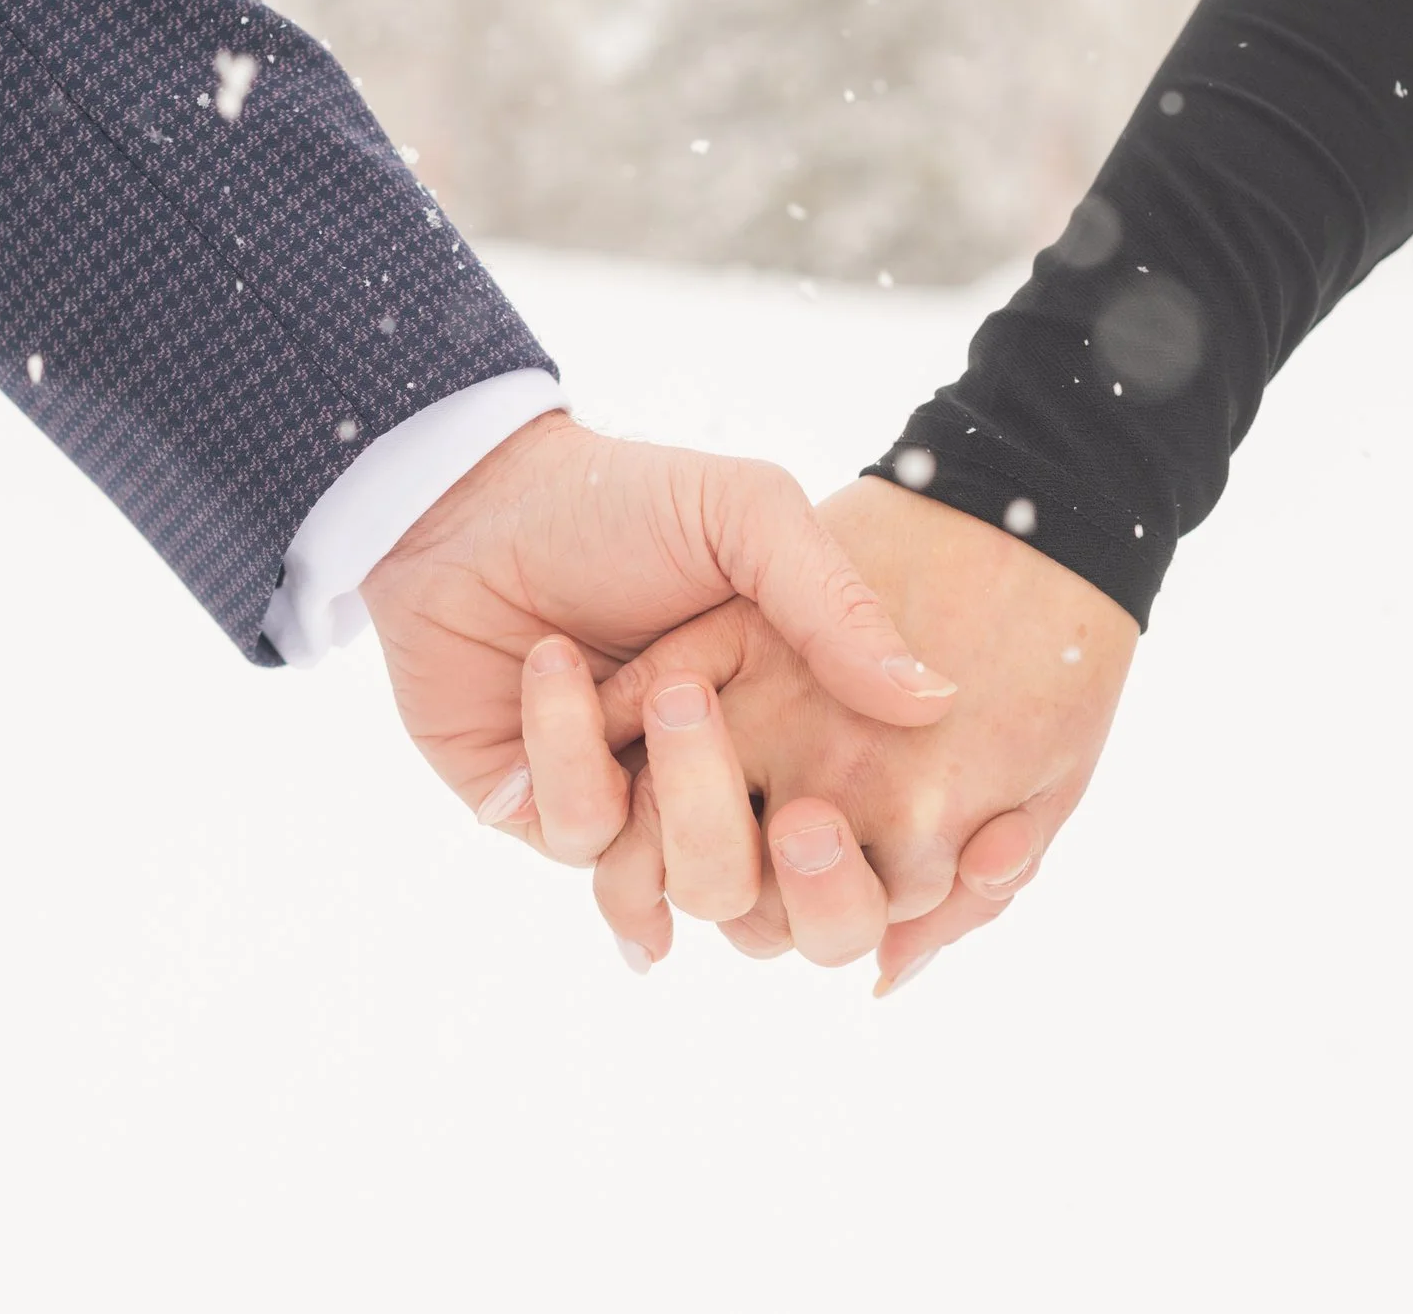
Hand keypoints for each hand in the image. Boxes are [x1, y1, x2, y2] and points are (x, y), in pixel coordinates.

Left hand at [358, 414, 960, 869]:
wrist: (476, 500)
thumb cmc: (627, 503)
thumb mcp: (751, 517)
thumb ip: (838, 605)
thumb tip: (936, 701)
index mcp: (798, 729)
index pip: (877, 845)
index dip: (900, 860)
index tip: (917, 819)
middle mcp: (727, 788)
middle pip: (797, 911)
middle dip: (811, 876)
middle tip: (805, 813)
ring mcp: (639, 811)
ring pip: (696, 889)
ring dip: (691, 797)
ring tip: (672, 686)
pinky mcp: (547, 818)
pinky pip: (583, 839)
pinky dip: (570, 752)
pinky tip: (555, 666)